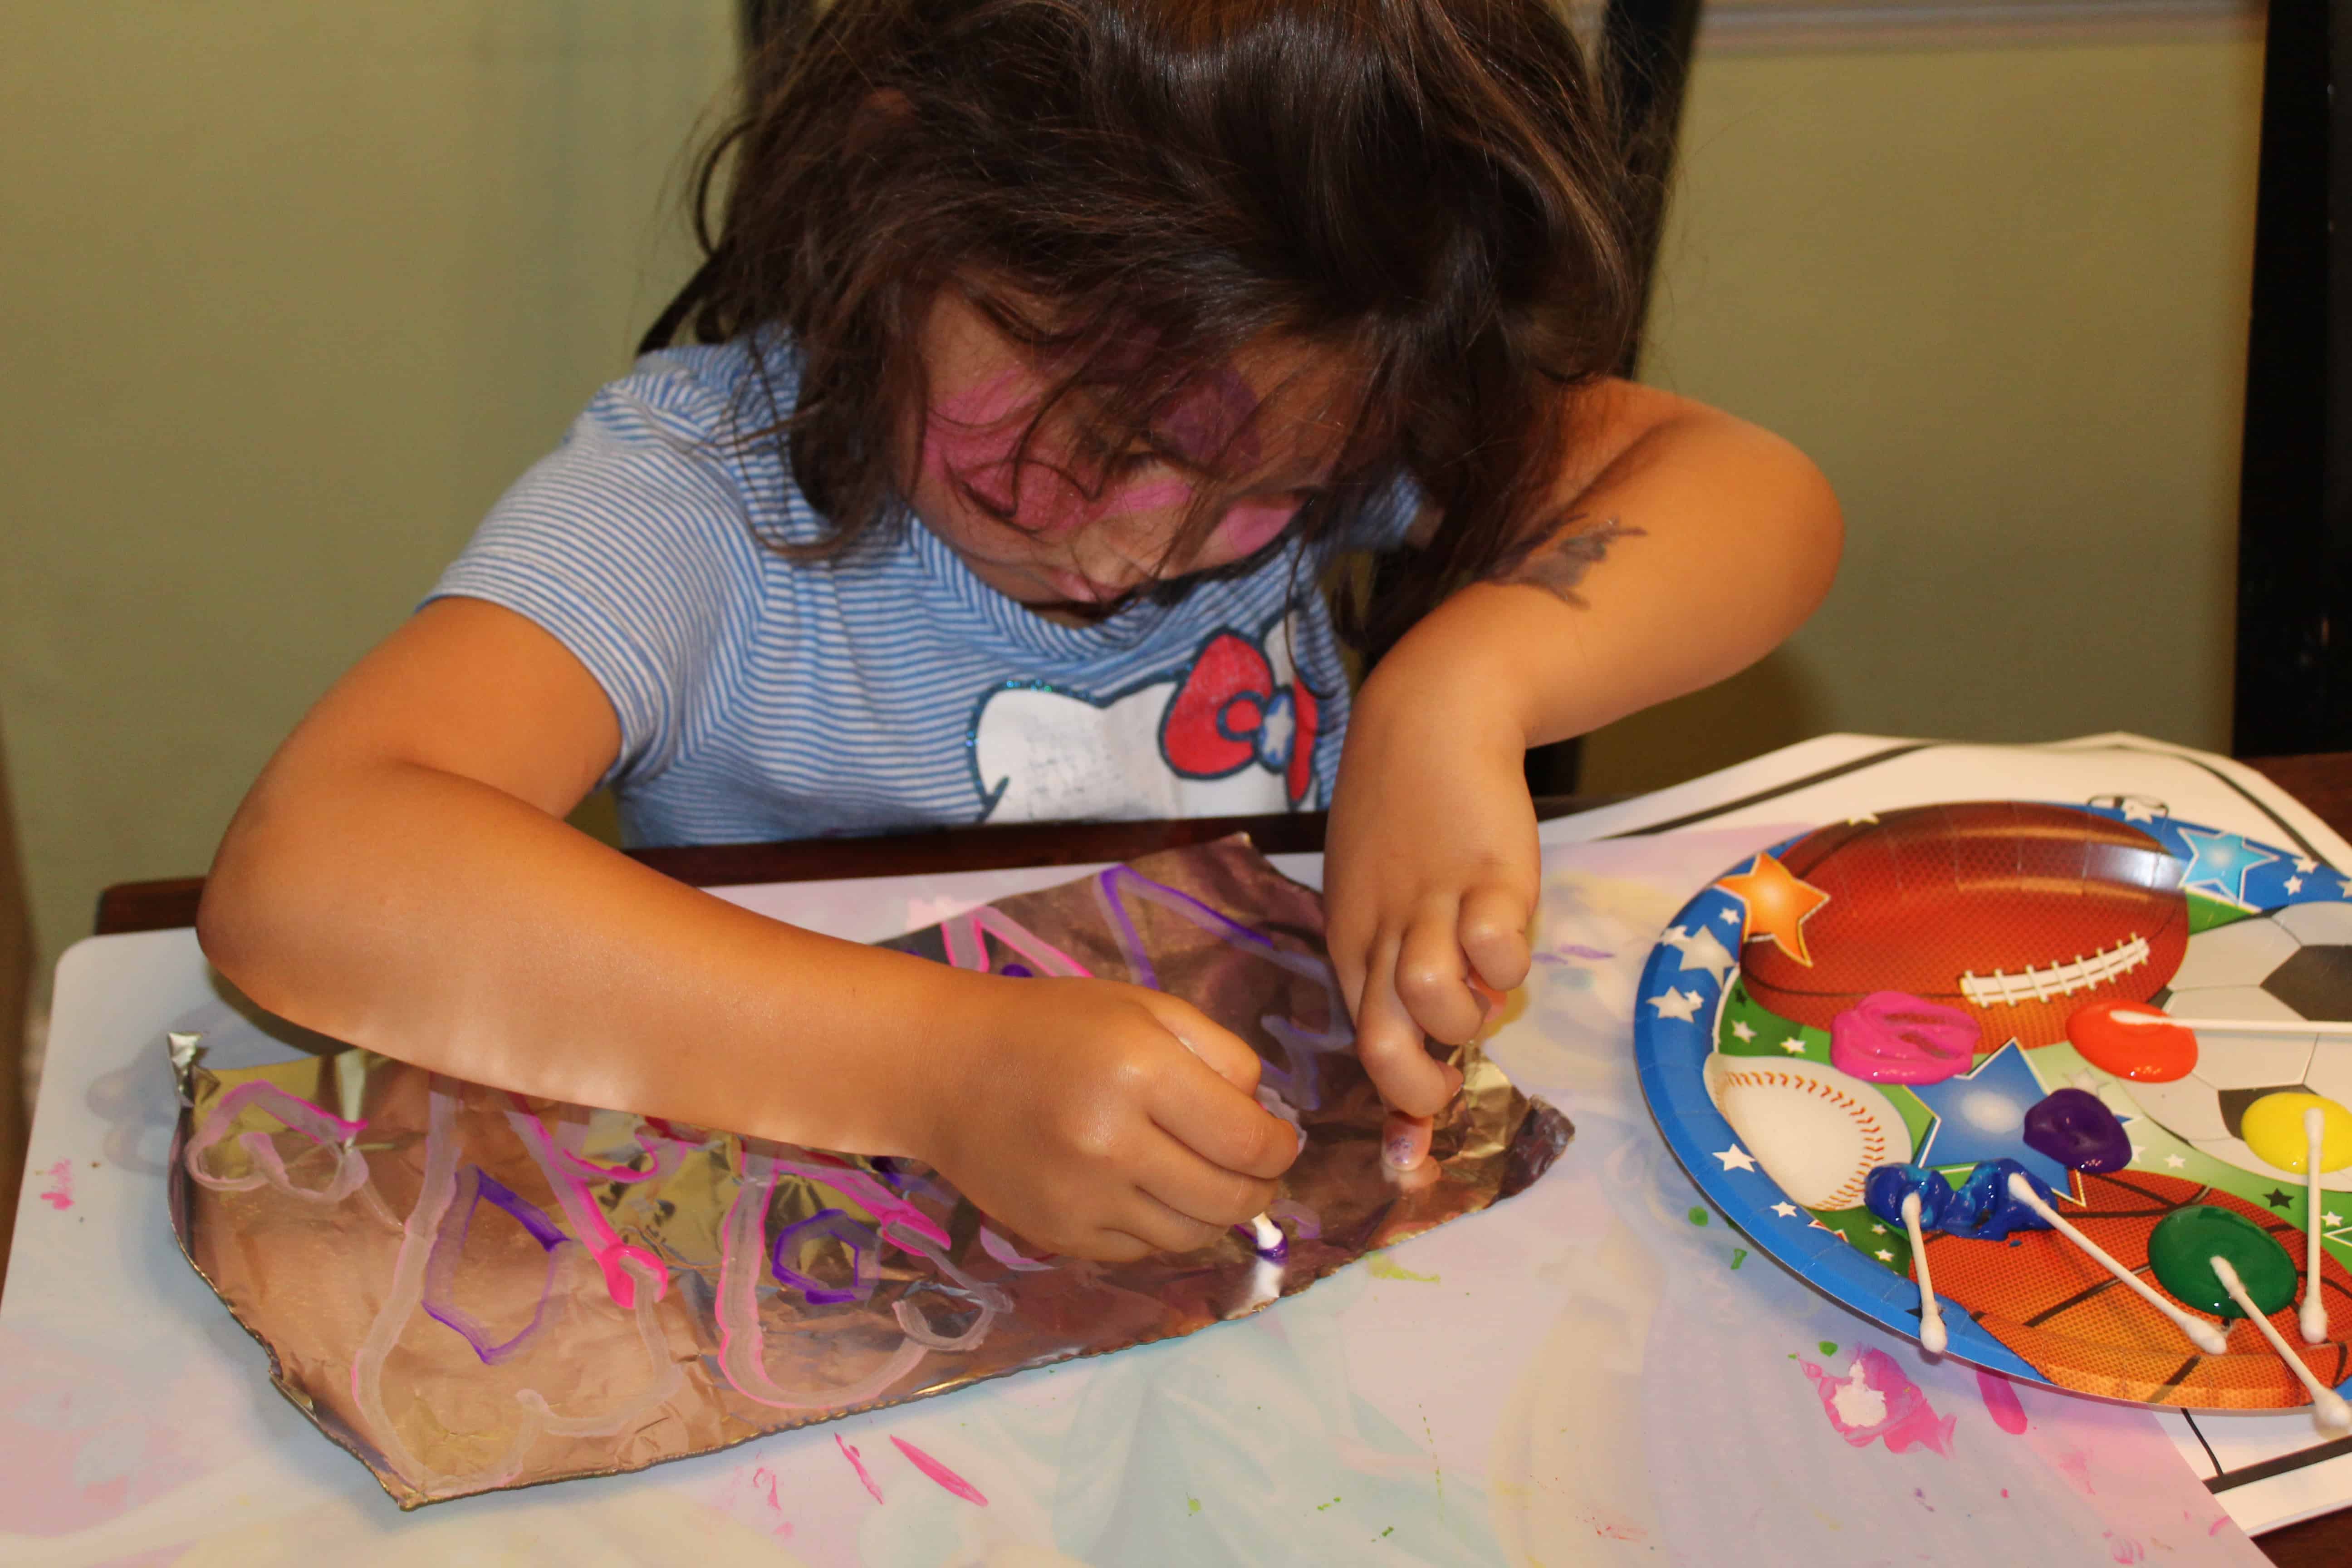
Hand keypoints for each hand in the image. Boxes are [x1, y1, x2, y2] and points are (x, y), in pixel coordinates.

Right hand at [917, 976, 1298, 1261]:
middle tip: (1258, 1170)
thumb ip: (1220, 1055)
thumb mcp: (1145, 1008)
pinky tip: (1148, 1192)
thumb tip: (1264, 1117)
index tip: (1280, 1141)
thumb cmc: (1053, 1026)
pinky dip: (1161, 1227)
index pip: (1247, 1141)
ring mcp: (1081, 1198)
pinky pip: (1142, 1251)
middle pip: (1228, 1198)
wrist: (945, 1068)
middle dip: (1260, 1187)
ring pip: (1191, 1235)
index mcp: (1140, 1072)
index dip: (1279, 1148)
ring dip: (1214, 1213)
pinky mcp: (1057, 1235)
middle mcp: (1111, 1143)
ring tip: (1206, 1181)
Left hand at [1324, 659, 1537, 1164]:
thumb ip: (1393, 968)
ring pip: (1430, 1000)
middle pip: (1381, 1042)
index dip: (1390, 1105)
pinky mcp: (1489, 874)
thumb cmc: (1405, 818)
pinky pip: (1495, 946)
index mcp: (1352, 943)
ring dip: (1469, 1017)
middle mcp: (1383, 933)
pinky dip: (1509, 963)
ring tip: (1486, 987)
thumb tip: (1423, 1053)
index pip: (1360, 1044)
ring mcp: (1434, 904)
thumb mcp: (1378, 896)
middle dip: (1417, 1090)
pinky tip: (1510, 940)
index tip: (1411, 1154)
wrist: (1427, 720)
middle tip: (1449, 1084)